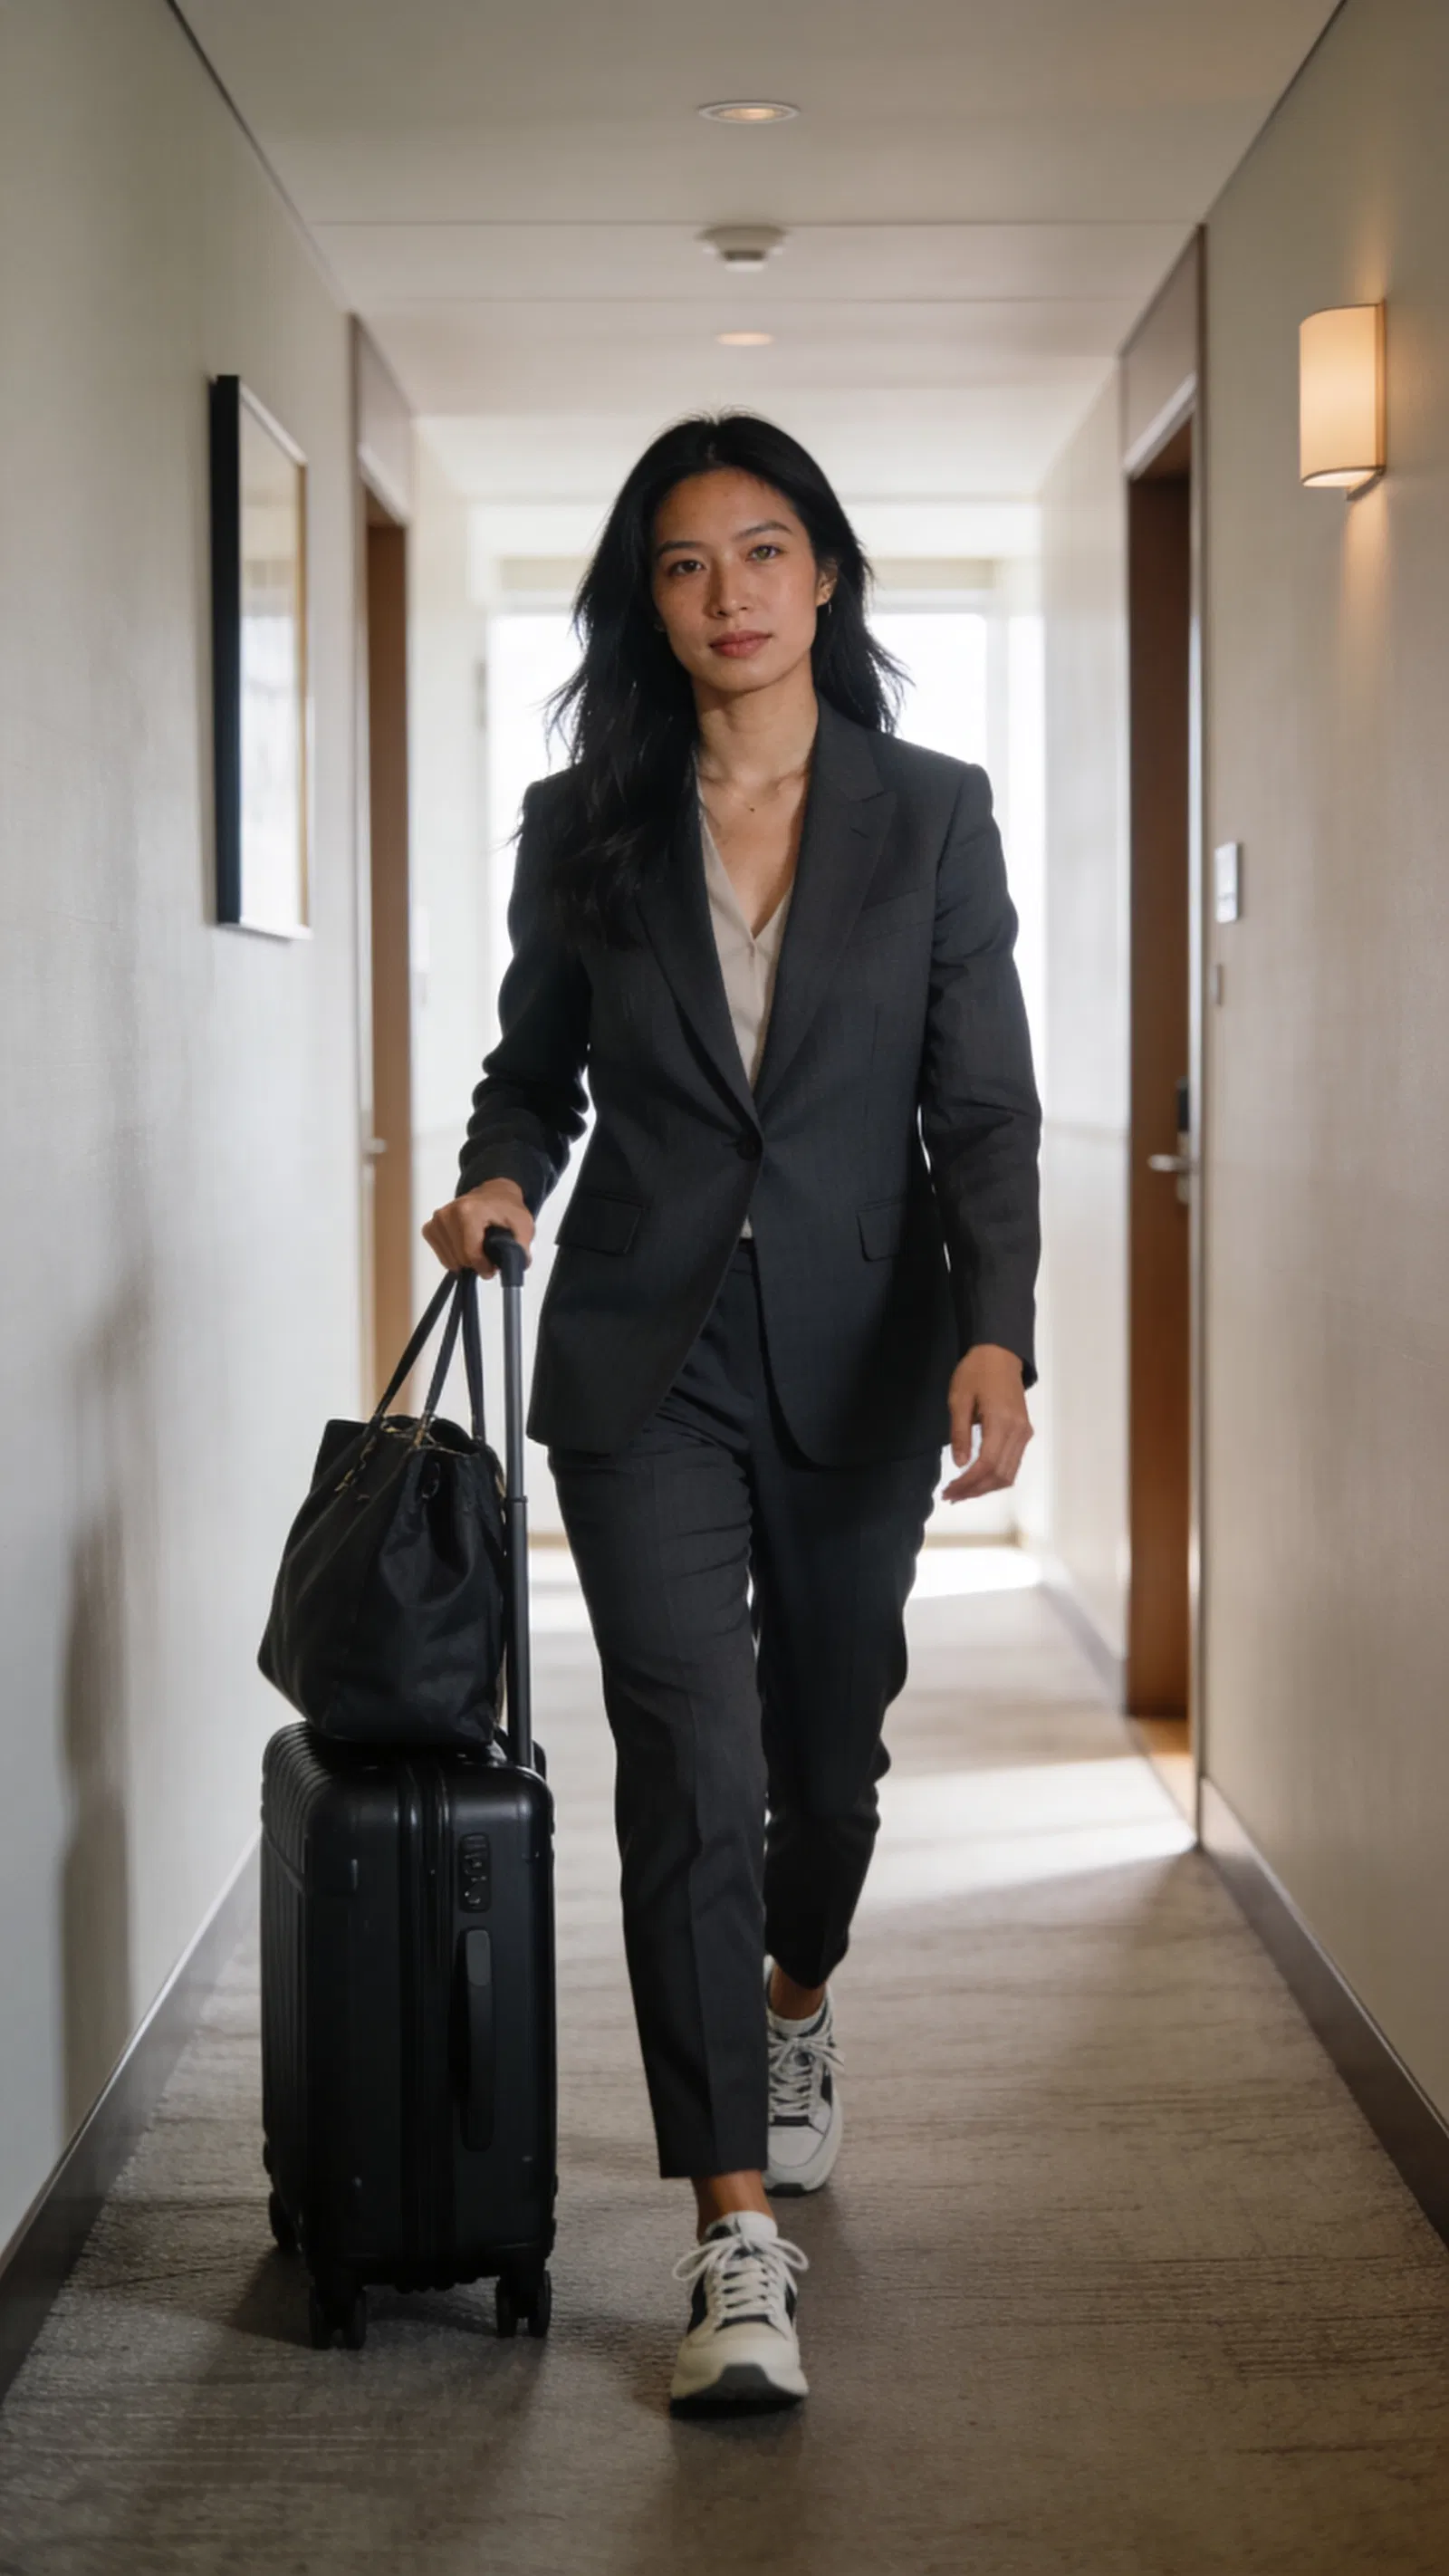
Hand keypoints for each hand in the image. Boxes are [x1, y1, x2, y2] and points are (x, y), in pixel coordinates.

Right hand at [422, 1180, 534, 1277]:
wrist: (493, 1194)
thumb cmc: (506, 1209)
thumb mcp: (524, 1224)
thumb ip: (521, 1247)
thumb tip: (516, 1267)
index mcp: (468, 1211)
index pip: (470, 1253)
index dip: (484, 1266)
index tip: (493, 1267)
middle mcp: (447, 1214)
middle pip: (459, 1259)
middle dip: (476, 1263)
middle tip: (488, 1255)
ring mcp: (437, 1221)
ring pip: (450, 1261)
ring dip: (465, 1261)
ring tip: (478, 1247)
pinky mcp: (430, 1228)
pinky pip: (441, 1256)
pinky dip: (455, 1258)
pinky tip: (465, 1246)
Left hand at [942, 1345, 1032, 1500]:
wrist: (1000, 1354)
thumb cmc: (976, 1372)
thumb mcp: (959, 1399)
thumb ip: (960, 1433)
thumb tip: (961, 1464)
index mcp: (1001, 1421)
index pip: (988, 1463)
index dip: (969, 1483)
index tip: (949, 1491)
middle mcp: (1018, 1431)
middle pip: (1000, 1474)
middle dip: (975, 1490)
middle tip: (951, 1496)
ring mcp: (1024, 1433)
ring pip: (1009, 1473)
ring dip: (985, 1488)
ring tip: (961, 1492)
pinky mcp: (1024, 1433)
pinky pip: (1013, 1464)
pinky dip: (995, 1477)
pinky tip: (977, 1480)